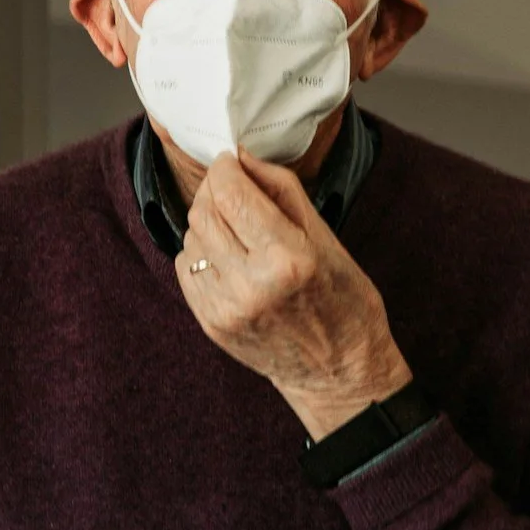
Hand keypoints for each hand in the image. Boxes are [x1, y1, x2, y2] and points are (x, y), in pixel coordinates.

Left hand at [176, 149, 410, 438]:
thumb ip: (281, 190)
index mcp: (287, 259)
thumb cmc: (343, 300)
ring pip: (191, 237)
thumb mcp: (326, 237)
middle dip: (216, 191)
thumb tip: (241, 158)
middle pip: (205, 212)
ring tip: (238, 231)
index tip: (231, 162)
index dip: (225, 168)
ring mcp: (226, 308)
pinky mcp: (211, 324)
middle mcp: (251, 284)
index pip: (231, 194)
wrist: (337, 371)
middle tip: (234, 190)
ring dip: (209, 222)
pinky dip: (202, 253)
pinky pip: (186, 268)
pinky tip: (230, 259)